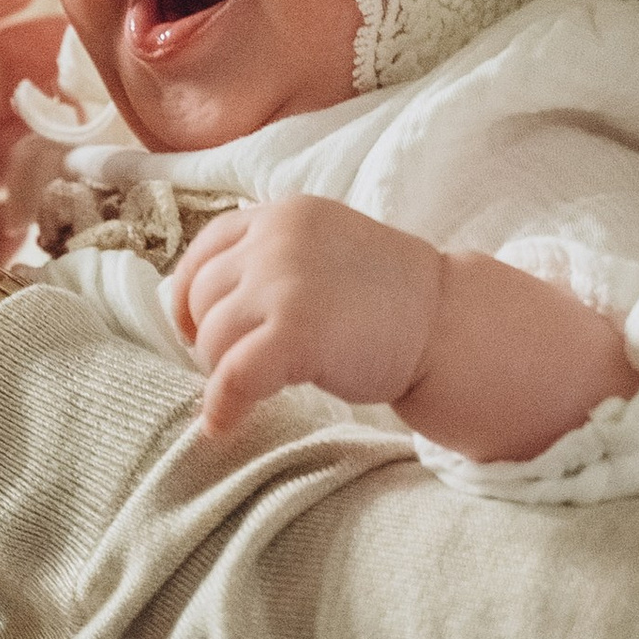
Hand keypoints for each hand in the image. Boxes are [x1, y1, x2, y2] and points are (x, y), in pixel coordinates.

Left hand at [170, 195, 442, 436]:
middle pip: (201, 298)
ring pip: (211, 338)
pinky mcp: (295, 332)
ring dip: (224, 370)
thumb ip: (268, 259)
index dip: (192, 297)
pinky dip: (222, 406)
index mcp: (283, 214)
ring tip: (264, 381)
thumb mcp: (322, 250)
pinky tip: (225, 424)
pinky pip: (231, 376)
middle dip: (214, 338)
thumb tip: (192, 304)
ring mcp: (285, 282)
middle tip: (249, 362)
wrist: (447, 324)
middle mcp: (277, 239)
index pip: (204, 251)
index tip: (201, 329)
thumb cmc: (386, 298)